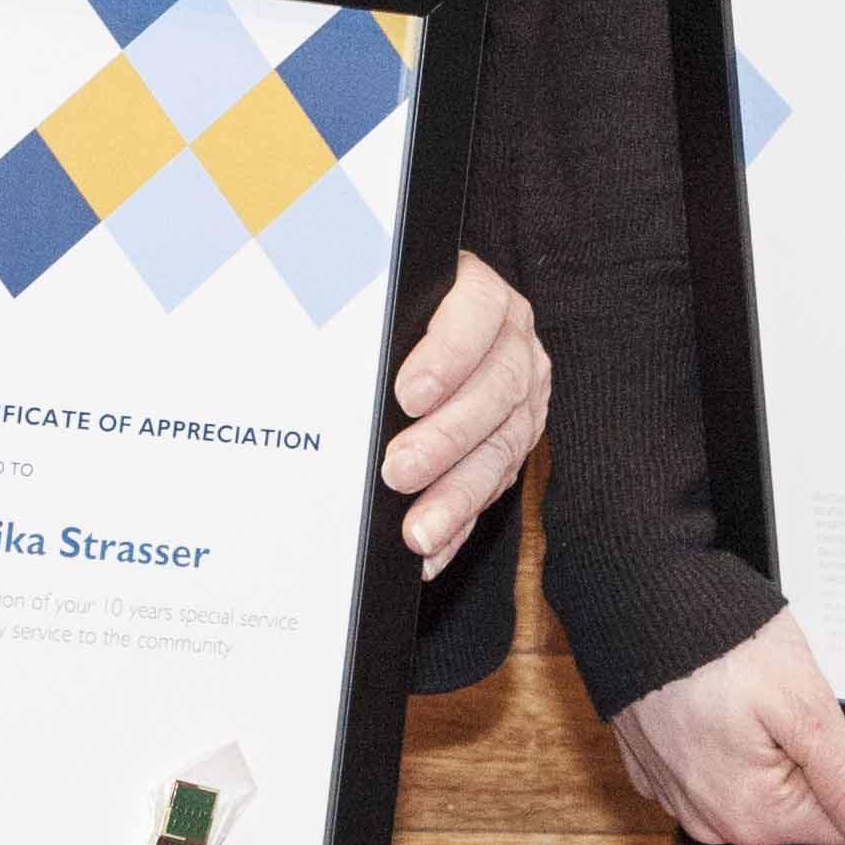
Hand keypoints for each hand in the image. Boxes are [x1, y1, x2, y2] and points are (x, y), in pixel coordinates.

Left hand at [382, 250, 548, 576]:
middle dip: (445, 438)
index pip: (476, 312)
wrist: (432, 325)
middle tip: (398, 470)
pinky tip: (431, 549)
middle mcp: (514, 344)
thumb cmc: (393, 312)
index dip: (447, 355)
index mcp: (483, 295)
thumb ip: (367, 313)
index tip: (407, 394)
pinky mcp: (515, 442)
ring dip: (456, 496)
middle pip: (494, 390)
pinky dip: (460, 524)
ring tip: (417, 531)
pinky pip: (493, 489)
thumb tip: (321, 335)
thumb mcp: (385, 299)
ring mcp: (523, 397)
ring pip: (501, 449)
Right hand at [605, 610, 844, 844]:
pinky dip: (731, 731)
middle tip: (806, 690)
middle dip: (817, 753)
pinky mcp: (655, 762)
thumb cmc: (715, 644)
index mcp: (752, 818)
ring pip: (760, 779)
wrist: (630, 594)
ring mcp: (677, 792)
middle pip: (802, 802)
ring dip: (775, 740)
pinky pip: (716, 760)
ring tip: (765, 685)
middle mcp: (710, 820)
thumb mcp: (805, 708)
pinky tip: (729, 689)